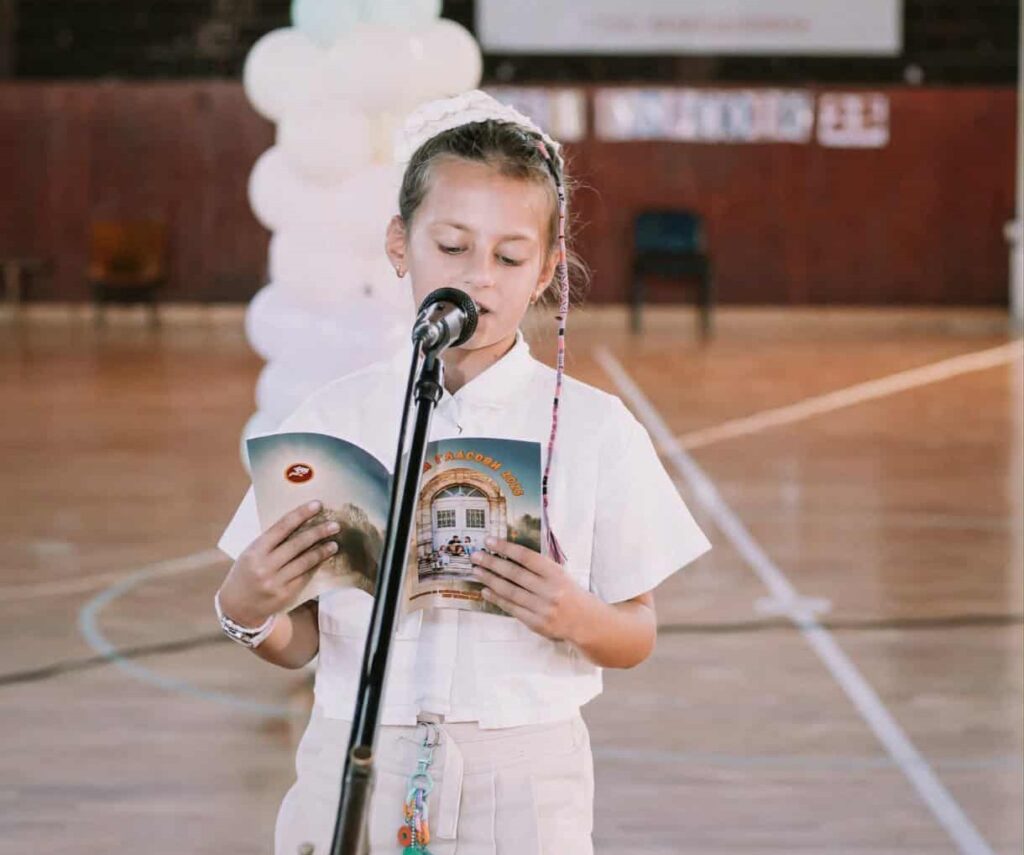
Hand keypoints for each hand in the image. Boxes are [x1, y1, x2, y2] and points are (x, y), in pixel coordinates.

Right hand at [217, 500, 339, 626]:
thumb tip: (300, 523)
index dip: (301, 514)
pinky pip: (305, 576)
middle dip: (318, 532)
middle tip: (335, 525)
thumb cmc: (245, 574)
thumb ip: (271, 542)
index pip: (281, 527)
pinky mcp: (286, 594)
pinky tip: (324, 559)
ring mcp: (276, 582)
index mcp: (255, 551)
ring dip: (322, 551)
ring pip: (305, 561)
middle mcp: (265, 566)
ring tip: (334, 543)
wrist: (237, 608)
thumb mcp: (251, 554)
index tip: (317, 505)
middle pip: (297, 544)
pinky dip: (315, 566)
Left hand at [469, 537, 588, 642]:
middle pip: (515, 574)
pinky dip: (497, 599)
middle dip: (492, 563)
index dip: (506, 547)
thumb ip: (539, 566)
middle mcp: (550, 590)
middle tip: (476, 556)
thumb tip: (508, 552)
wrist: (585, 621)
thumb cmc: (569, 592)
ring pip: (510, 592)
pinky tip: (486, 591)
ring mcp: (542, 608)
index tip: (490, 541)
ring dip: (490, 580)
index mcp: (556, 573)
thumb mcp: (560, 573)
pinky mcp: (536, 623)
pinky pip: (512, 608)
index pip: (527, 557)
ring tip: (477, 571)